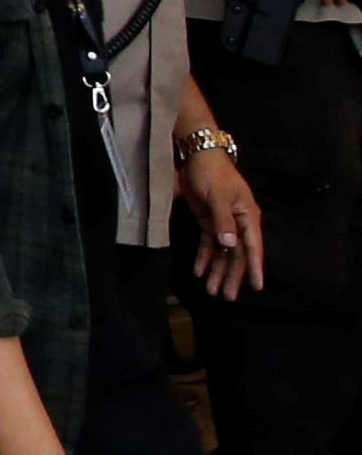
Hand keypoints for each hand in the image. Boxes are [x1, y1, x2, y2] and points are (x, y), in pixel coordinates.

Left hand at [187, 143, 267, 299]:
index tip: (257, 286)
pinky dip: (204, 258)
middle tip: (228, 297)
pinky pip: (209, 245)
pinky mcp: (208, 221)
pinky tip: (199, 271)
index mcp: (247, 217)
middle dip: (232, 276)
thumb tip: (230, 245)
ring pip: (223, 253)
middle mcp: (238, 224)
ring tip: (212, 291)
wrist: (198, 157)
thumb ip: (223, 221)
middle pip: (237, 255)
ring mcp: (223, 224)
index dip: (254, 267)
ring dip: (218, 271)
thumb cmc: (212, 174)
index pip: (252, 247)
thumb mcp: (218, 197)